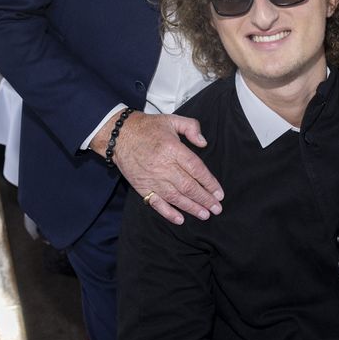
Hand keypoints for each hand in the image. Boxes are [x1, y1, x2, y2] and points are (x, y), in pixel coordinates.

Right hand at [91, 111, 223, 224]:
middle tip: (217, 208)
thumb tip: (204, 143)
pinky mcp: (142, 187)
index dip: (209, 182)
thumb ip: (191, 127)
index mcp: (172, 149)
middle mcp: (163, 166)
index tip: (219, 192)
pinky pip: (156, 203)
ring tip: (205, 215)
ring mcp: (152, 178)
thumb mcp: (172, 120)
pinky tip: (180, 219)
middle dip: (205, 199)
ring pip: (175, 197)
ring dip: (191, 208)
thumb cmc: (148, 127)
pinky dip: (168, 213)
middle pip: (188, 186)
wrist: (119, 135)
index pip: (196, 169)